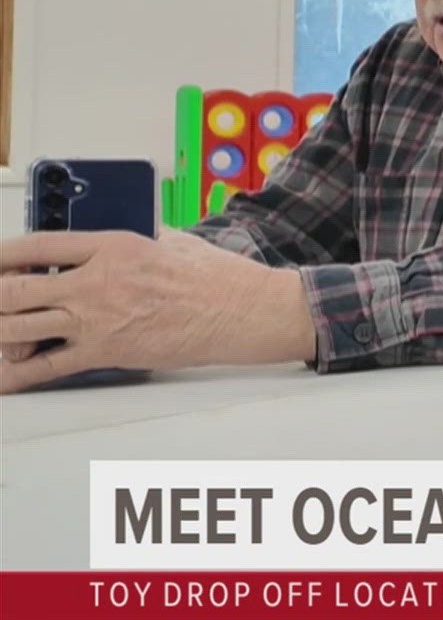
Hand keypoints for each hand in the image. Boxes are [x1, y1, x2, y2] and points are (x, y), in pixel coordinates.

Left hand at [0, 230, 315, 392]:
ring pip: (17, 327)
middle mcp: (95, 281)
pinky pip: (44, 368)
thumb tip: (119, 242)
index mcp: (111, 245)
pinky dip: (15, 376)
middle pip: (12, 289)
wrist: (242, 312)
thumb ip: (136, 242)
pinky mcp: (105, 352)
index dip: (2, 255)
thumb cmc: (216, 278)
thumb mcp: (172, 241)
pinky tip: (3, 377)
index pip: (36, 246)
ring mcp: (96, 320)